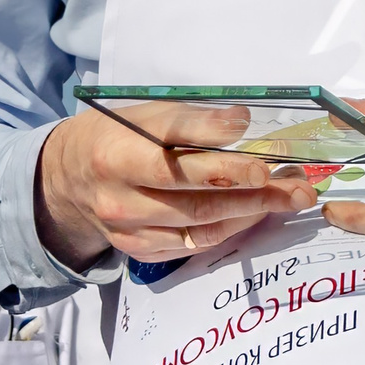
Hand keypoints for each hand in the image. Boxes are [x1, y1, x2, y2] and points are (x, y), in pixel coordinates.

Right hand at [36, 104, 318, 269]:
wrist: (67, 178)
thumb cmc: (116, 135)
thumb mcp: (145, 114)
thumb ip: (191, 120)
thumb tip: (242, 124)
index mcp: (118, 154)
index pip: (175, 161)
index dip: (221, 162)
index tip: (263, 159)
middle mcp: (120, 197)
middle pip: (196, 198)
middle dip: (254, 192)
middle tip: (297, 185)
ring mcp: (129, 230)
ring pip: (199, 226)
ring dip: (251, 212)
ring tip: (289, 198)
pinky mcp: (138, 250)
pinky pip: (191, 244)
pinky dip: (229, 230)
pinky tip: (255, 214)